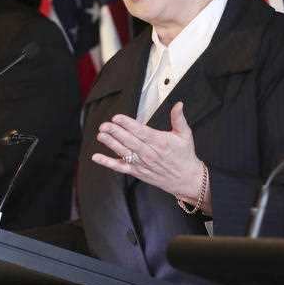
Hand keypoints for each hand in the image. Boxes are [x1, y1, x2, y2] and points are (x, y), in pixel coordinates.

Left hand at [92, 102, 209, 208]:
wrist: (186, 179)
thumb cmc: (184, 156)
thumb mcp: (185, 134)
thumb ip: (178, 118)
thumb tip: (178, 104)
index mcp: (159, 142)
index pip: (140, 131)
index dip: (127, 124)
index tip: (117, 118)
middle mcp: (149, 153)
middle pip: (129, 141)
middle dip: (115, 132)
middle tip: (104, 125)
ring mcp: (142, 163)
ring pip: (123, 152)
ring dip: (110, 144)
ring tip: (101, 135)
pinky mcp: (137, 172)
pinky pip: (120, 167)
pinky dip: (108, 163)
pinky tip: (97, 157)